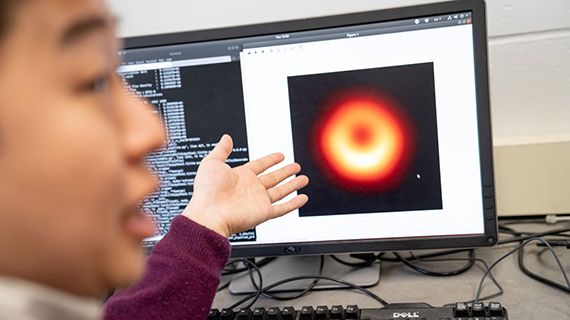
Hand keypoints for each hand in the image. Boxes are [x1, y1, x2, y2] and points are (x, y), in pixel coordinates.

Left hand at [182, 134, 308, 236]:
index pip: (260, 165)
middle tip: (296, 166)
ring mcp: (258, 201)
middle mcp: (251, 188)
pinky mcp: (264, 213)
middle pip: (273, 178)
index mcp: (240, 176)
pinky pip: (283, 208)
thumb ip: (222, 150)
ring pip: (280, 191)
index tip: (280, 155)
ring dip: (292, 185)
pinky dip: (294, 204)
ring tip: (303, 178)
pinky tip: (302, 198)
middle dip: (285, 171)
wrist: (208, 214)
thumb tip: (226, 138)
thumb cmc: (207, 191)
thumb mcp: (212, 162)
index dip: (271, 160)